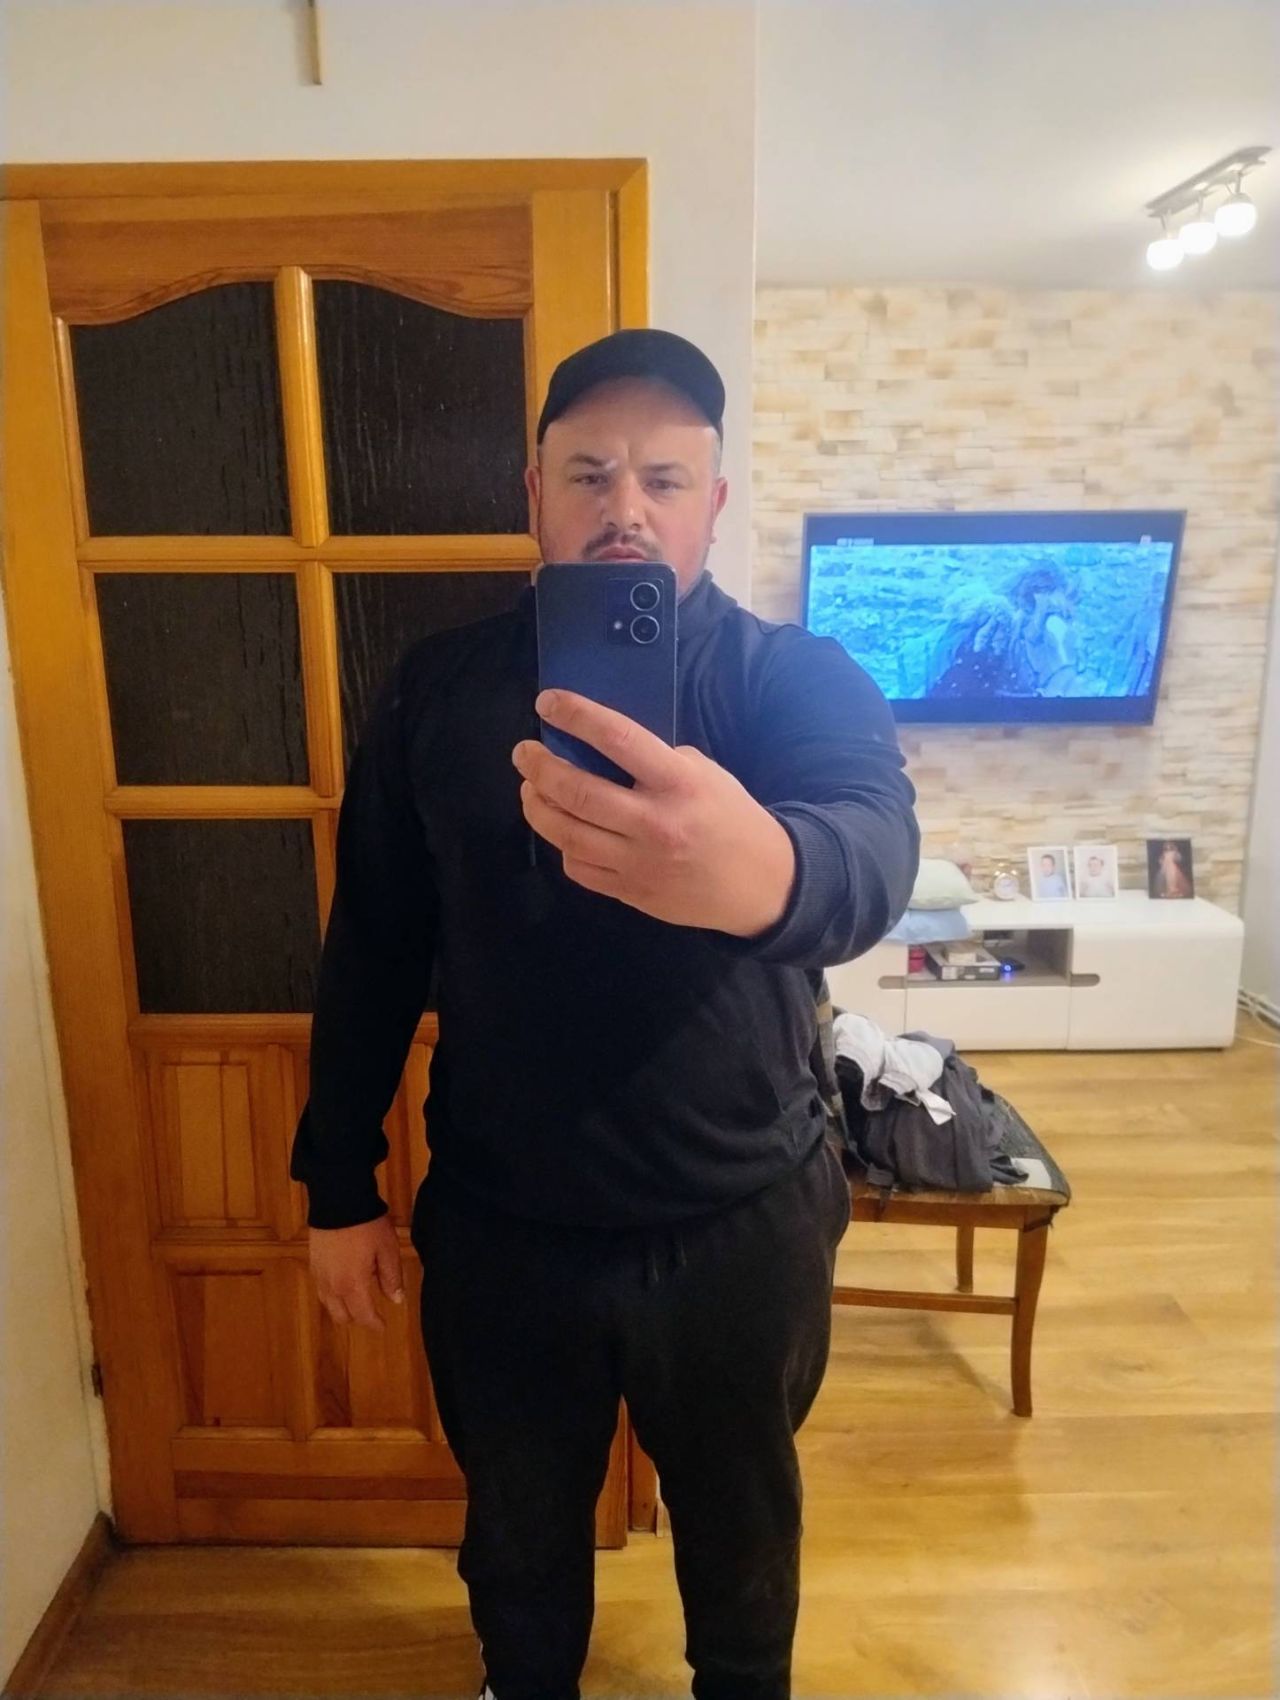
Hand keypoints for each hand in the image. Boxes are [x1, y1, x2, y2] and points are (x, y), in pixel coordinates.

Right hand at [308, 1214, 404, 1332]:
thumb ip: (391, 1277)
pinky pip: (321, 1289)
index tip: (382, 1327)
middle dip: (357, 1318)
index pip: (363, 1316)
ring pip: (329, 1304)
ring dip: (343, 1306)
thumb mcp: (387, 1250)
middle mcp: (332, 1286)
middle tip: (371, 1311)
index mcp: (352, 1286)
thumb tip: (396, 1300)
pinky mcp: (312, 1264)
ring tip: (358, 1296)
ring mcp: (319, 1275)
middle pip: (342, 1316)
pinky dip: (332, 1293)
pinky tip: (343, 1282)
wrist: (338, 1201)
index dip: (374, 1324)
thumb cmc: (367, 1225)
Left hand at [514, 689, 795, 936]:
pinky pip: (579, 868)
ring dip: (537, 806)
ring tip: (529, 789)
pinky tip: (563, 830)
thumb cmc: (732, 819)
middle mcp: (654, 822)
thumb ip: (660, 761)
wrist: (763, 885)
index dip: (576, 716)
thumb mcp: (708, 775)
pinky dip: (563, 845)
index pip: (618, 739)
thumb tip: (604, 750)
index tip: (548, 703)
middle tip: (524, 752)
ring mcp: (639, 862)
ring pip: (567, 833)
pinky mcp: (631, 892)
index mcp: (678, 783)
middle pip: (578, 791)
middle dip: (540, 767)